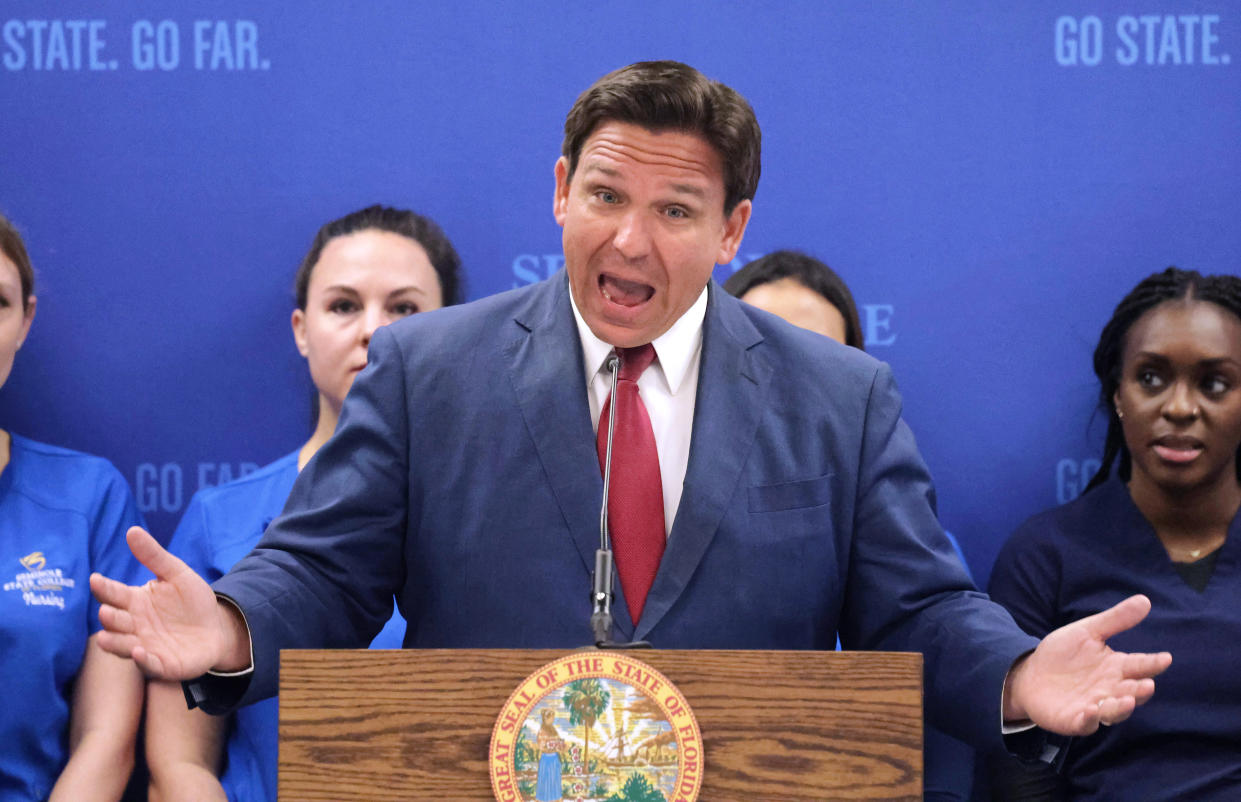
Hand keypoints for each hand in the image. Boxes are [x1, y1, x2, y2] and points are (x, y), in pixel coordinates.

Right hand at [89, 527, 249, 678]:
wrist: (218, 628)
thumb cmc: (192, 600)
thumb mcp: (177, 574)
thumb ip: (154, 556)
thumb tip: (132, 530)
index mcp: (136, 602)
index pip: (114, 593)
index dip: (104, 588)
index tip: (95, 579)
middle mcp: (135, 625)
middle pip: (115, 621)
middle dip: (109, 617)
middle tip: (106, 611)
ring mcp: (146, 646)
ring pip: (123, 645)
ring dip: (114, 642)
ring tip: (104, 638)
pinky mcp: (163, 664)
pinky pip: (149, 664)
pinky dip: (143, 660)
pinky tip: (139, 652)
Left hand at [1004, 594, 1171, 734]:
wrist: (1029, 674)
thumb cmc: (1062, 654)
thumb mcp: (1086, 632)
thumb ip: (1115, 620)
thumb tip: (1145, 600)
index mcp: (1116, 668)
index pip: (1140, 666)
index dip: (1153, 663)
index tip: (1165, 658)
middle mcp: (1110, 689)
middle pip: (1131, 692)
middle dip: (1140, 690)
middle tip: (1148, 685)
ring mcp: (1094, 706)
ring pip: (1114, 711)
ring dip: (1121, 707)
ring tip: (1127, 700)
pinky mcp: (1074, 720)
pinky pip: (1085, 723)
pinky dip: (1090, 719)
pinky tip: (1091, 709)